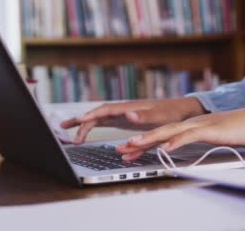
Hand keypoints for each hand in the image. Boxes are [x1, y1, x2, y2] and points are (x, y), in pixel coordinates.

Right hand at [60, 97, 206, 143]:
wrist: (181, 111)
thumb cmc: (172, 113)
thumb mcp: (160, 117)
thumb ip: (144, 116)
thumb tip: (127, 113)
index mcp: (129, 107)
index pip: (105, 110)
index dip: (90, 115)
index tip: (77, 121)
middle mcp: (123, 109)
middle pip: (96, 114)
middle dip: (80, 120)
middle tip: (63, 128)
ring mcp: (123, 114)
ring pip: (98, 119)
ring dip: (84, 126)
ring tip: (70, 136)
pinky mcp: (125, 120)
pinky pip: (105, 124)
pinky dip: (94, 128)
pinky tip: (86, 136)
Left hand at [116, 101, 244, 160]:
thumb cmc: (244, 130)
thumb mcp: (217, 137)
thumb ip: (201, 141)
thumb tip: (188, 150)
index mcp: (193, 125)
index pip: (164, 134)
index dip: (145, 142)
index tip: (129, 150)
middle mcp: (193, 122)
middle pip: (161, 131)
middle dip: (139, 140)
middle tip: (121, 149)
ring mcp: (202, 124)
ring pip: (170, 132)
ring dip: (150, 139)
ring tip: (133, 146)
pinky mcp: (212, 129)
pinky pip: (190, 135)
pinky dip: (176, 142)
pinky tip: (166, 148)